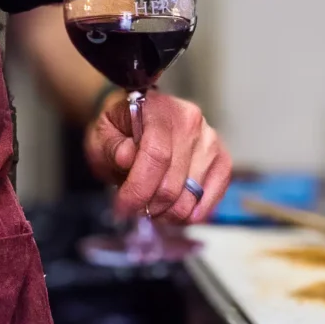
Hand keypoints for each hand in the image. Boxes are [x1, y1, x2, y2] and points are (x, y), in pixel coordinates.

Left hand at [84, 91, 231, 224]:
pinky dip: (189, 214)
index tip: (122, 207)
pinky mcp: (222, 161)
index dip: (138, 189)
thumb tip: (126, 157)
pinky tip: (171, 210)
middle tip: (133, 209)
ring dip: (167, 213)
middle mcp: (191, 122)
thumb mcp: (102, 133)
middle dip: (148, 206)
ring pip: (191, 198)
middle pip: (173, 183)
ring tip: (151, 208)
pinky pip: (210, 200)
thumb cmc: (119, 129)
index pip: (156, 156)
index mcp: (159, 109)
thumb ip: (112, 146)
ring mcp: (211, 141)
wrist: (137, 118)